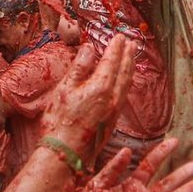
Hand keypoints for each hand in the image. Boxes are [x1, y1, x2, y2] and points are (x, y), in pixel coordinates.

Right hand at [41, 34, 134, 156]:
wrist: (64, 155)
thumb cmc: (59, 122)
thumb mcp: (65, 90)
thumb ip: (79, 68)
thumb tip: (89, 48)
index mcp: (100, 87)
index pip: (111, 61)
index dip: (116, 47)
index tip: (120, 36)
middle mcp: (112, 98)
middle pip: (124, 72)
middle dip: (128, 55)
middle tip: (132, 42)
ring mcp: (114, 111)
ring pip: (126, 84)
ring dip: (130, 68)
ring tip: (132, 58)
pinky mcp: (112, 122)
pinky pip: (124, 96)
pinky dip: (126, 83)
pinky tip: (123, 83)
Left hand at [45, 138, 192, 191]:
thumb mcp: (97, 185)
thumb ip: (113, 169)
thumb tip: (127, 151)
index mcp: (127, 185)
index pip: (149, 165)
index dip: (161, 153)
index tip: (175, 141)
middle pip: (166, 180)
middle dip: (182, 171)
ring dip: (184, 186)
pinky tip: (190, 190)